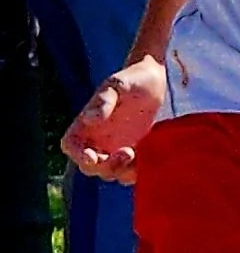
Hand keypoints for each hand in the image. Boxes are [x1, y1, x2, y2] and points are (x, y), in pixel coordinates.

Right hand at [63, 57, 166, 187]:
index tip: (93, 157)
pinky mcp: (134, 155)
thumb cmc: (131, 79)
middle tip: (128, 152)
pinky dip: (136, 172)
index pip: (71, 145)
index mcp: (85, 124)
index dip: (77, 155)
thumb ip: (104, 100)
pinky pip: (129, 173)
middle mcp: (97, 141)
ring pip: (110, 173)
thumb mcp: (118, 85)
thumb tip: (90, 118)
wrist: (156, 82)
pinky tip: (147, 158)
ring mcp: (114, 150)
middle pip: (90, 167)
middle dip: (106, 166)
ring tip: (138, 154)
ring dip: (122, 171)